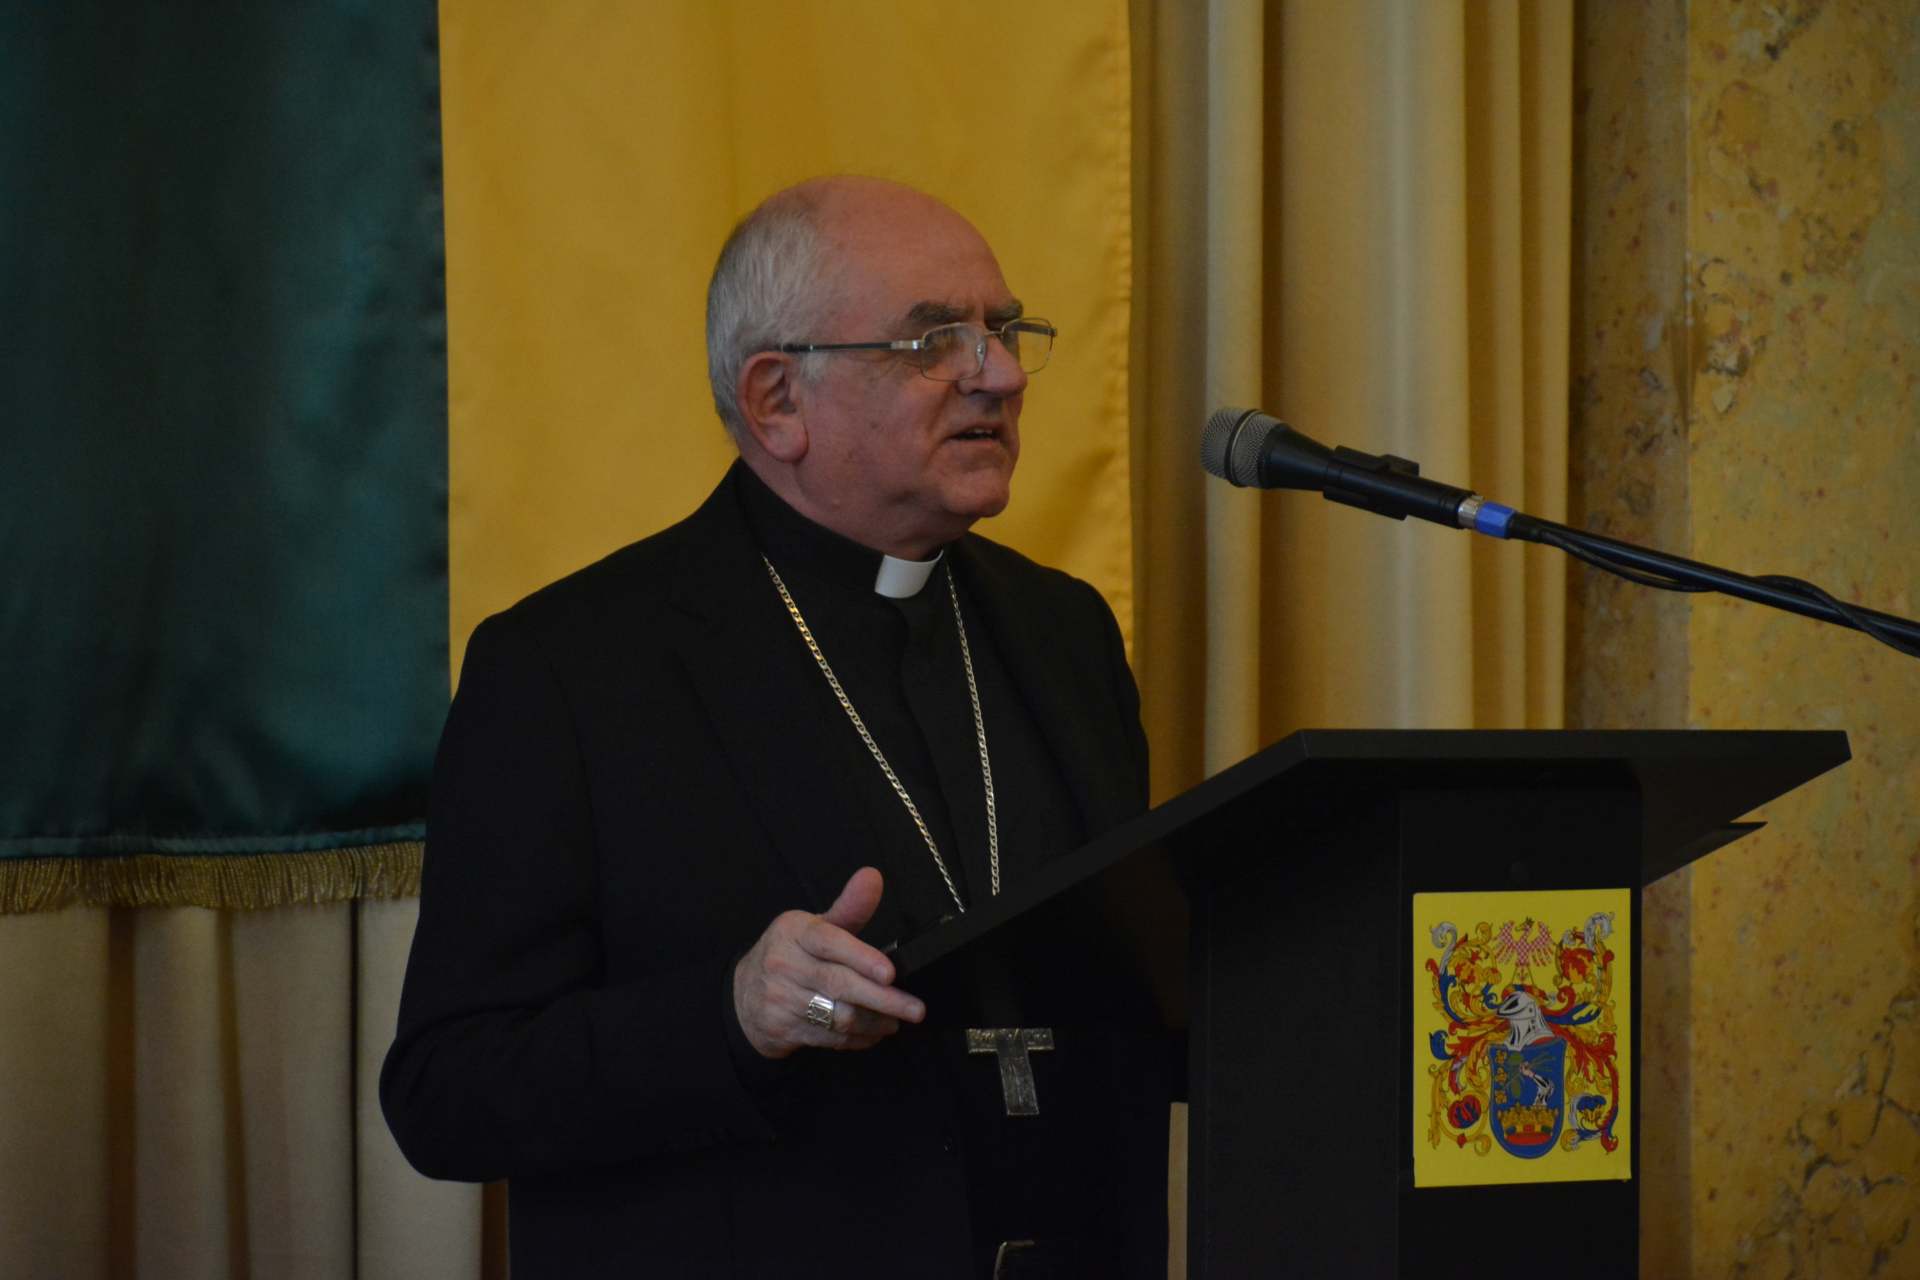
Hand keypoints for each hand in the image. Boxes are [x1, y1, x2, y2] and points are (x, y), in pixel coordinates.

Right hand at [732, 867, 925, 1058]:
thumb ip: (848, 907)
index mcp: (794, 932)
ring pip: (837, 1016)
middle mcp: (784, 965)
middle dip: (882, 999)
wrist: (743, 994)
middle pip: (839, 984)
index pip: (829, 942)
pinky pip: (829, 1038)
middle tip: (915, 1009)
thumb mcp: (814, 926)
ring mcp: (781, 1000)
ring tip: (897, 1020)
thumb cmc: (791, 954)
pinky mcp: (783, 1029)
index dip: (861, 957)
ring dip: (874, 1022)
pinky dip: (857, 1039)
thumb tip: (873, 876)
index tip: (890, 973)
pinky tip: (874, 1033)